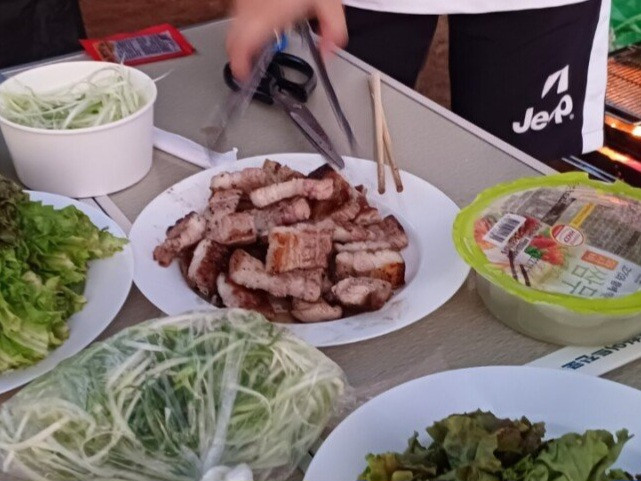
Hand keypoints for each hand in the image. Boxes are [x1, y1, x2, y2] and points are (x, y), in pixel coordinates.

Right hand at [226, 0, 346, 79]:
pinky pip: (238, 10)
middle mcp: (250, 6)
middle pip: (231, 38)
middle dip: (239, 54)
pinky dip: (244, 21)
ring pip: (233, 23)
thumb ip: (333, 32)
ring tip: (255, 43)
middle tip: (248, 64)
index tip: (243, 74)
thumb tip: (328, 53)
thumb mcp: (330, 3)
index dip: (238, 64)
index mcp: (267, 14)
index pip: (240, 45)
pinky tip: (260, 20)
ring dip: (242, 37)